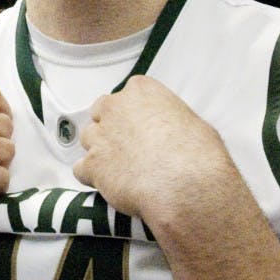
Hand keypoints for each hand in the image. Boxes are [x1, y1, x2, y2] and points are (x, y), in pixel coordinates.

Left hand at [72, 76, 234, 221]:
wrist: (185, 188)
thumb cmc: (198, 156)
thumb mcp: (194, 124)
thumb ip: (171, 119)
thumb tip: (171, 130)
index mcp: (141, 90)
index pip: (126, 95)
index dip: (132, 114)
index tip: (142, 128)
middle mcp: (114, 107)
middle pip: (101, 112)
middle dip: (110, 128)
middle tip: (129, 148)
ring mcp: (99, 135)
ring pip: (89, 139)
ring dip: (100, 152)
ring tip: (122, 170)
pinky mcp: (91, 165)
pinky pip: (81, 169)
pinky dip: (93, 178)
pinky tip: (111, 186)